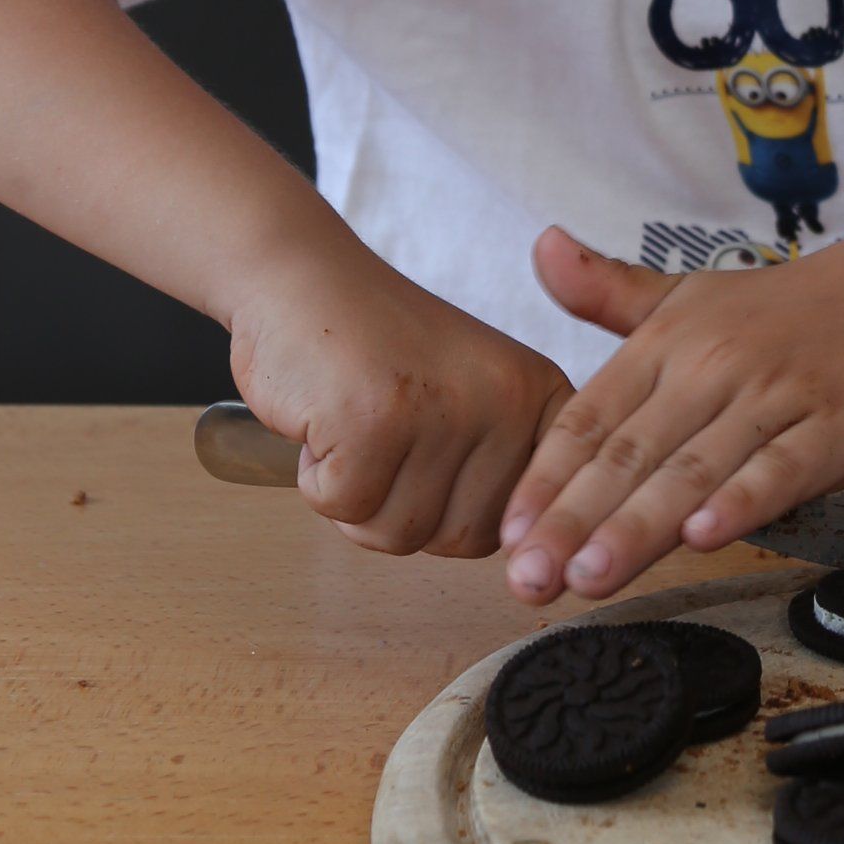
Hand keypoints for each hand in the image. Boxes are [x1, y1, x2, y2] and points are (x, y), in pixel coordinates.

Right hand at [229, 238, 569, 556]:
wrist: (301, 277)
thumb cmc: (378, 351)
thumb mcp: (472, 398)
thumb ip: (500, 472)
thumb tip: (521, 565)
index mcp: (541, 398)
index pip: (532, 522)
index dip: (477, 524)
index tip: (439, 485)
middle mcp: (507, 402)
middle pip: (463, 542)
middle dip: (405, 511)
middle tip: (383, 443)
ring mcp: (442, 410)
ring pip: (399, 535)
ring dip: (357, 497)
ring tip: (355, 424)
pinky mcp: (374, 421)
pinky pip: (342, 507)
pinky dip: (316, 477)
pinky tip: (324, 417)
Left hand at [497, 226, 843, 605]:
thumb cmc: (788, 308)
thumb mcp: (692, 292)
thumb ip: (610, 291)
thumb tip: (539, 247)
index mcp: (670, 339)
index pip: (592, 417)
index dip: (548, 477)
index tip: (510, 534)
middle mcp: (714, 365)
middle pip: (632, 452)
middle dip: (576, 520)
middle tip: (530, 579)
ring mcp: (776, 396)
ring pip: (696, 467)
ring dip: (640, 524)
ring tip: (591, 576)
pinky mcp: (836, 427)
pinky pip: (783, 469)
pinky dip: (744, 501)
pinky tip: (703, 537)